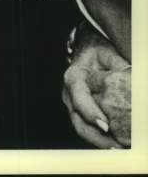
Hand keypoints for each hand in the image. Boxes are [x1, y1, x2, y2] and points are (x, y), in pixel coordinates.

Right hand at [62, 24, 129, 147]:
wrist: (86, 50)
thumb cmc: (98, 52)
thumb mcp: (108, 54)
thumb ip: (118, 67)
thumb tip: (132, 81)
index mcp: (74, 77)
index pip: (79, 97)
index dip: (91, 112)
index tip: (106, 125)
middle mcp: (69, 94)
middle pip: (78, 120)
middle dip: (96, 136)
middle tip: (117, 146)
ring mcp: (73, 105)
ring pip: (81, 128)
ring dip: (98, 142)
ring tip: (118, 149)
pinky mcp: (79, 113)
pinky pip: (87, 129)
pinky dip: (99, 139)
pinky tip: (115, 145)